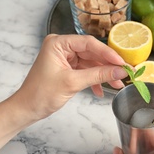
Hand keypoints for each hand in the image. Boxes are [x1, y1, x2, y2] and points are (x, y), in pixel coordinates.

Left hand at [0, 34, 128, 153]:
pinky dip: (95, 80)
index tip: (122, 63)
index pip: (89, 43)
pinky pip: (87, 71)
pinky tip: (101, 91)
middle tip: (125, 73)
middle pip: (92, 53)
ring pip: (92, 63)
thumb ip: (98, 75)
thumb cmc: (41, 94)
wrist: (27, 109)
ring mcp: (66, 59)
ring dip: (104, 75)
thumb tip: (120, 71)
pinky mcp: (68, 69)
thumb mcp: (73, 82)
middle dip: (108, 65)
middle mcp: (62, 47)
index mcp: (58, 43)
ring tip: (118, 84)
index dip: (108, 53)